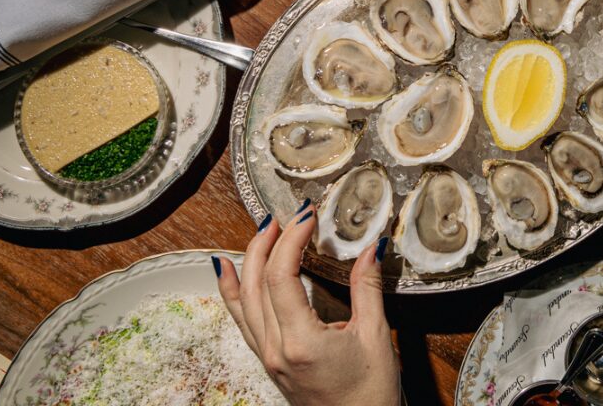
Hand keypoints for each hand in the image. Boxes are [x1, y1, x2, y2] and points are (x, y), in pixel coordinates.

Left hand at [215, 203, 399, 405]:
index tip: (306, 215)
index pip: (282, 275)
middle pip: (256, 282)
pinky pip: (241, 319)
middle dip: (268, 242)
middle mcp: (275, 349)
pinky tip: (227, 270)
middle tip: (285, 216)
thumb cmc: (369, 396)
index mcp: (301, 342)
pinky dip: (232, 291)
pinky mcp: (267, 360)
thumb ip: (368, 289)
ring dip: (248, 260)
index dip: (291, 238)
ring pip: (243, 299)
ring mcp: (267, 356)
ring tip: (261, 231)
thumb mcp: (375, 337)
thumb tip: (371, 249)